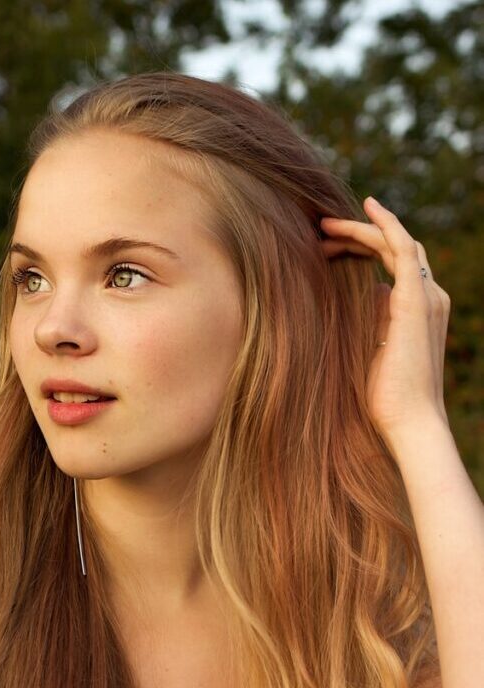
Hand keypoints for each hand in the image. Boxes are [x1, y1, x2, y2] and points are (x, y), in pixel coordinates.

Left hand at [320, 196, 450, 454]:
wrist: (408, 421)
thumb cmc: (385, 398)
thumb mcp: (369, 351)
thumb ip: (367, 323)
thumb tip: (352, 302)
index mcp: (418, 309)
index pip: (393, 264)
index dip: (360, 249)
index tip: (326, 246)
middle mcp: (429, 297)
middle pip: (394, 249)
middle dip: (356, 236)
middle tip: (319, 232)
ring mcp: (426, 296)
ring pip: (397, 243)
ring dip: (361, 229)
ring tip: (324, 225)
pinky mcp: (416, 300)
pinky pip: (403, 248)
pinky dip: (385, 224)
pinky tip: (367, 207)